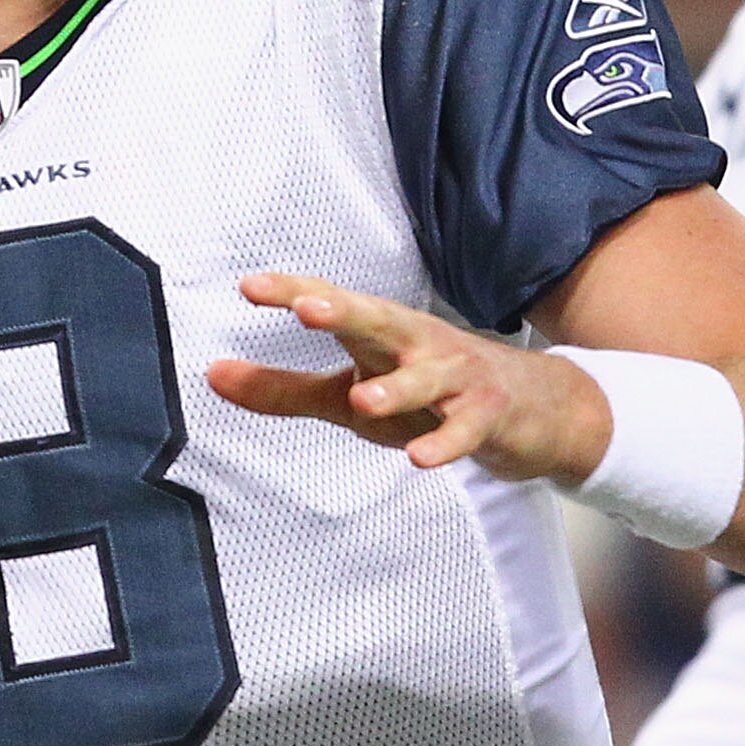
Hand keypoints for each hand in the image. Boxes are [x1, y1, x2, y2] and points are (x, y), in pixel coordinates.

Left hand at [207, 273, 610, 482]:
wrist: (533, 408)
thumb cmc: (427, 396)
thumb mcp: (350, 395)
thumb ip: (282, 388)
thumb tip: (212, 374)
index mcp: (380, 334)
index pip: (333, 305)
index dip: (293, 292)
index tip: (250, 287)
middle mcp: (417, 345)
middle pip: (381, 320)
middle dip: (346, 313)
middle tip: (309, 310)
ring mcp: (457, 378)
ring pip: (427, 377)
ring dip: (398, 387)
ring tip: (364, 398)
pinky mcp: (488, 416)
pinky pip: (465, 430)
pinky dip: (445, 442)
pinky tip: (422, 458)